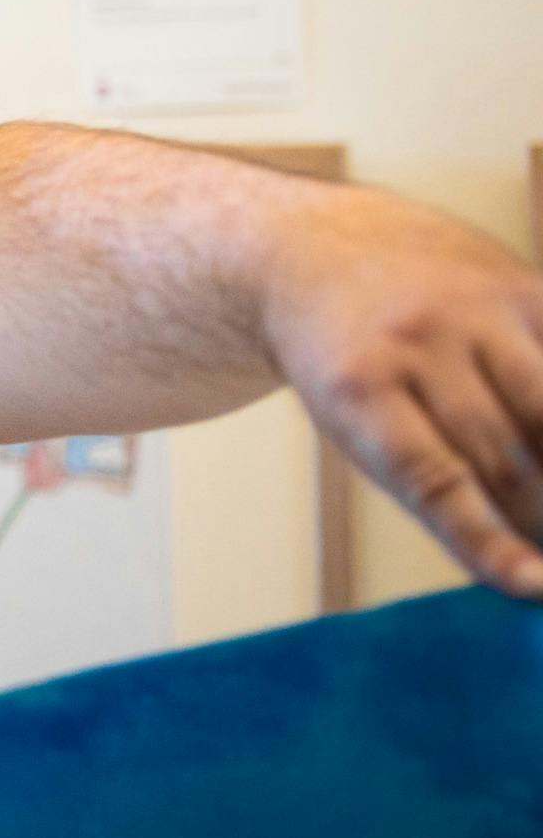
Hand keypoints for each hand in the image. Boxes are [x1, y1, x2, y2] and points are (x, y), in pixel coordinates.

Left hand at [265, 190, 542, 599]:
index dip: (489, 540)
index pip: (436, 480)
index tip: (534, 587)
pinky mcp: (527, 287)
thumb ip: (428, 484)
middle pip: (507, 455)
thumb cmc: (346, 367)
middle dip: (542, 520)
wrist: (318, 250)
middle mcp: (418, 341)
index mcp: (358, 388)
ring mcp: (477, 309)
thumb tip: (522, 566)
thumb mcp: (353, 425)